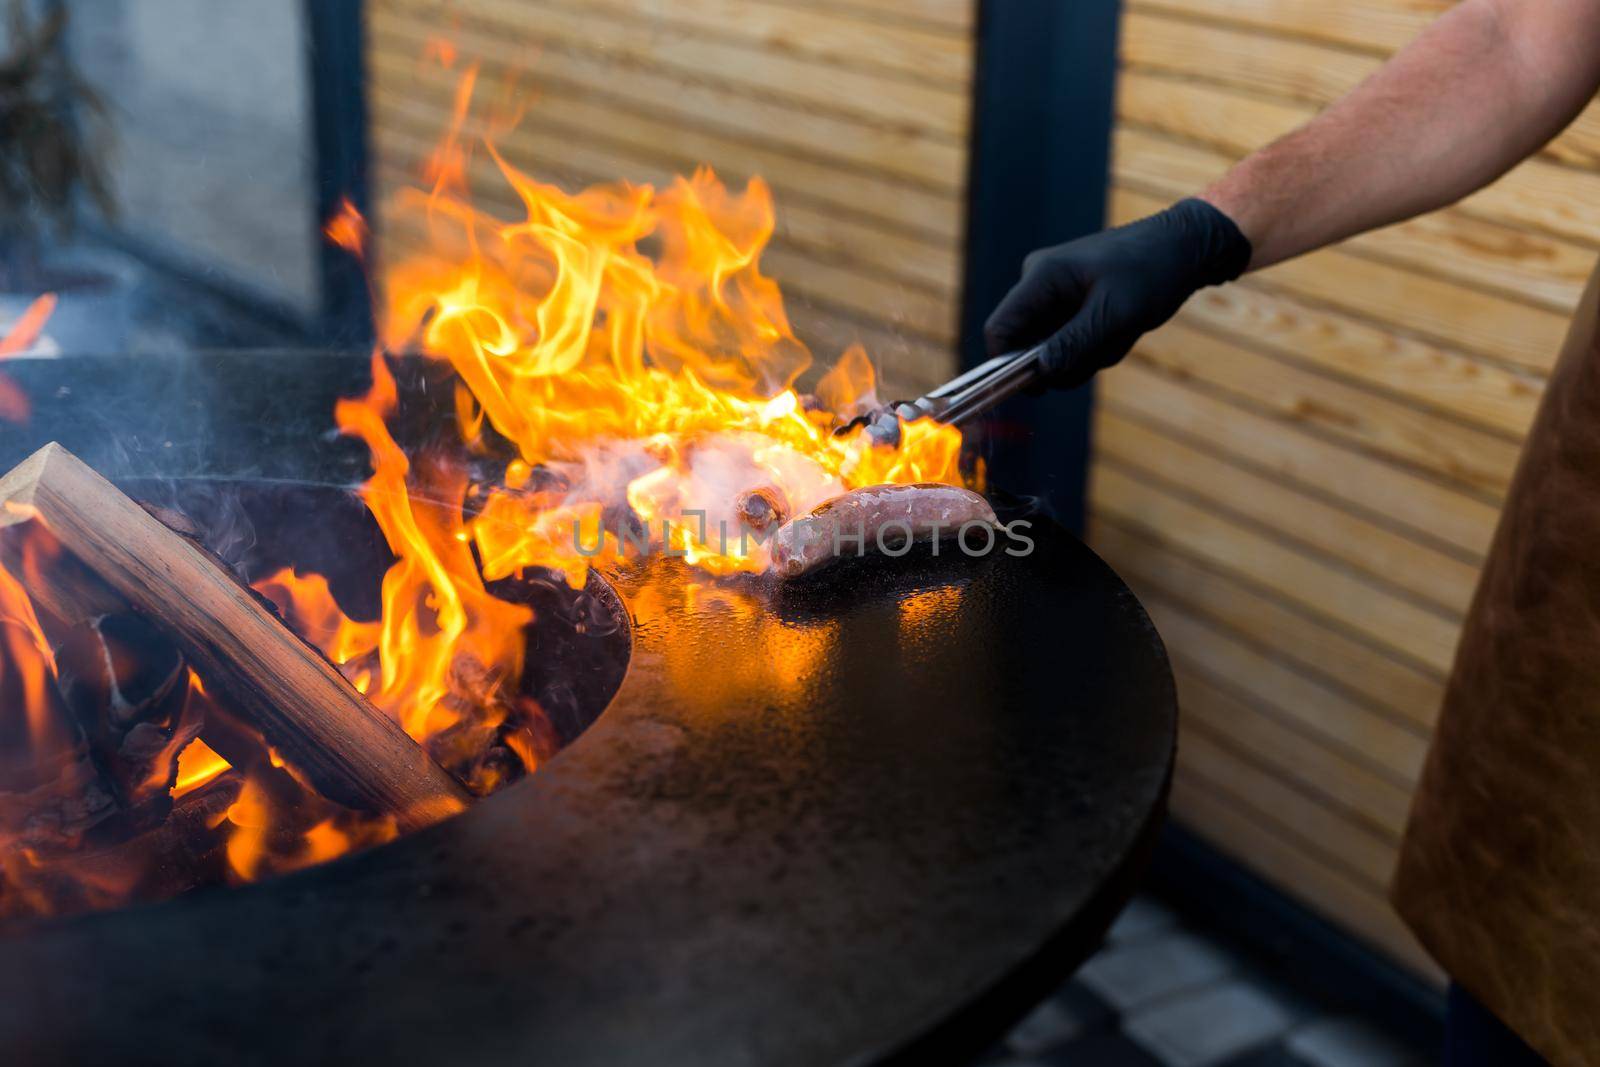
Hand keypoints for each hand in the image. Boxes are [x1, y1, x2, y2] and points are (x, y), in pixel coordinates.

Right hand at [984, 198, 1251, 389]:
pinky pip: (1072, 341)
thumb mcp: (1115, 315)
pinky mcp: (1072, 304)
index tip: (1039, 387)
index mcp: (1042, 277)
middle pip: (1030, 346)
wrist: (1184, 248)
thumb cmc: (1151, 272)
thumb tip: (1041, 374)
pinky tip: (1121, 329)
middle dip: (1067, 359)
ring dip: (1088, 354)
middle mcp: (1040, 284)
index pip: (1000, 329)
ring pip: (1055, 349)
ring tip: (1122, 332)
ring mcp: (1056, 295)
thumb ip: (1075, 345)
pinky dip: (1097, 346)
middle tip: (1107, 345)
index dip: (1008, 364)